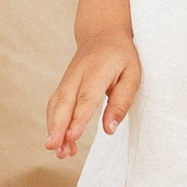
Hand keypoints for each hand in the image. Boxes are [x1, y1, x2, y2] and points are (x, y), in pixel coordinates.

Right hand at [47, 34, 139, 160]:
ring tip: (59, 153)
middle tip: (53, 148)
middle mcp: (77, 74)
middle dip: (57, 126)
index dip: (78, 118)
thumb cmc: (121, 56)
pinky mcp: (63, 85)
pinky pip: (55, 105)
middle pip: (64, 102)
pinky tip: (60, 141)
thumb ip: (121, 102)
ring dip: (54, 129)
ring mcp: (67, 79)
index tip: (72, 136)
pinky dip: (54, 123)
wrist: (101, 33)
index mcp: (98, 70)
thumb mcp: (132, 75)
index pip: (86, 97)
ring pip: (56, 105)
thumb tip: (109, 129)